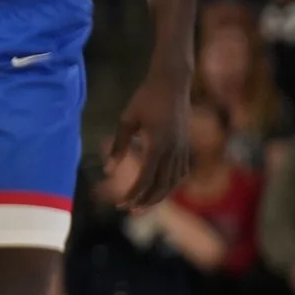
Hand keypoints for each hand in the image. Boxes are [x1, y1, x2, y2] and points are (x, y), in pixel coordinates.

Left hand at [105, 68, 191, 209]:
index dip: (133, 194)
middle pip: (161, 185)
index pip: (145, 178)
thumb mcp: (127, 120)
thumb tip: (108, 171)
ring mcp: (182, 148)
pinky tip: (160, 189)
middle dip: (145, 201)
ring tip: (143, 206)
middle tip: (129, 211)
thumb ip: (118, 146)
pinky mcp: (185, 145)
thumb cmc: (145, 98)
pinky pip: (180, 172)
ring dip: (158, 196)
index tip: (121, 204)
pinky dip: (170, 184)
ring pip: (173, 181)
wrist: (172, 83)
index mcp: (158, 145)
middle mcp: (173, 150)